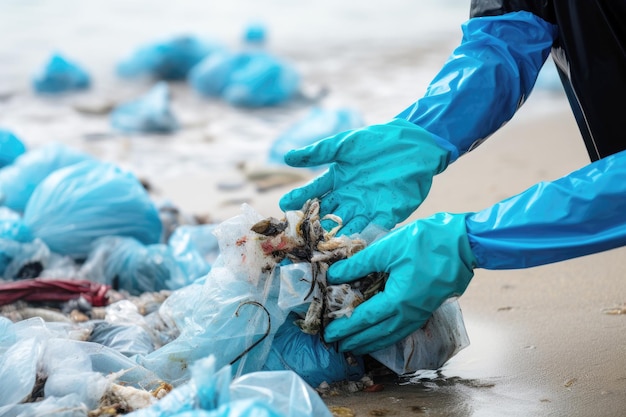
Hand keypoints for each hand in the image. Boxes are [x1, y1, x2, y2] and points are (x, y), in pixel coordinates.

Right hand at [279, 119, 450, 234]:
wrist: (414, 144)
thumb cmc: (377, 141)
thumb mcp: (345, 145)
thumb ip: (317, 152)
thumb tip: (287, 156)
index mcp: (337, 181)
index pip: (313, 193)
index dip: (299, 199)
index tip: (283, 206)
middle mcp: (348, 198)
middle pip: (327, 215)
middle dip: (313, 227)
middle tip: (297, 237)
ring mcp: (366, 208)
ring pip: (346, 226)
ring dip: (334, 238)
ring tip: (320, 249)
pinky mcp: (386, 215)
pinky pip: (371, 230)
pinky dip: (361, 240)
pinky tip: (351, 249)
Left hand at [323, 212, 475, 354]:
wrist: (464, 243)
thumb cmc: (426, 242)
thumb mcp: (387, 248)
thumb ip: (359, 264)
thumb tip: (334, 275)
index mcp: (397, 300)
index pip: (364, 319)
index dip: (345, 327)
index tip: (329, 334)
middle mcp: (409, 313)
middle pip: (377, 333)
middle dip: (356, 340)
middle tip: (338, 346)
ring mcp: (421, 313)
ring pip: (392, 335)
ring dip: (372, 342)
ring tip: (357, 346)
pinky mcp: (428, 308)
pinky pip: (404, 329)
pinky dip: (389, 336)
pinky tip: (384, 334)